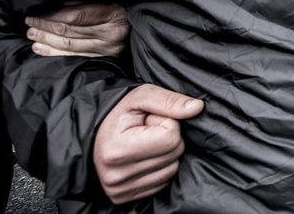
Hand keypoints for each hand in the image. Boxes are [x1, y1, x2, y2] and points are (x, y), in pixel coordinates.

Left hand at [26, 3, 128, 56]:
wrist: (142, 26)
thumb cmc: (122, 9)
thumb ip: (82, 4)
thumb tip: (55, 9)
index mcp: (113, 14)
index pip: (75, 17)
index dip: (51, 17)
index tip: (34, 15)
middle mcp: (112, 34)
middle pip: (70, 32)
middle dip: (45, 29)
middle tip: (29, 26)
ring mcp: (109, 49)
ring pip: (70, 46)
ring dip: (47, 41)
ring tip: (32, 37)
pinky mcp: (106, 59)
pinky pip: (76, 57)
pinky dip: (55, 53)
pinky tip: (41, 49)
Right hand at [94, 84, 203, 203]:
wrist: (96, 136)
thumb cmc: (121, 114)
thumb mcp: (142, 96)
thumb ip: (169, 100)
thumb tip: (197, 108)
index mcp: (117, 150)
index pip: (170, 137)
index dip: (166, 122)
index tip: (150, 120)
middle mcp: (117, 175)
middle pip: (174, 153)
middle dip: (168, 137)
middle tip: (148, 131)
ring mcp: (120, 190)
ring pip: (172, 168)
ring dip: (166, 152)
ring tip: (145, 143)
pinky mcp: (125, 197)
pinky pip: (164, 181)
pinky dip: (160, 167)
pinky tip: (144, 157)